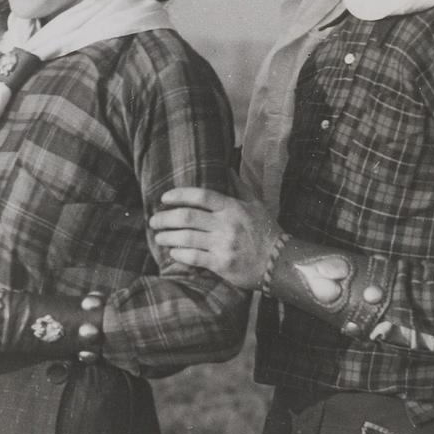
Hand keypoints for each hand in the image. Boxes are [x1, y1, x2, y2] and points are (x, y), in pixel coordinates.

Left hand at [150, 188, 284, 289]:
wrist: (279, 262)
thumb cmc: (267, 231)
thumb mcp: (256, 204)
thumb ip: (239, 187)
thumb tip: (227, 168)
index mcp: (233, 208)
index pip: (201, 196)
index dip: (179, 195)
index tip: (164, 198)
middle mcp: (226, 225)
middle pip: (187, 217)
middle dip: (165, 218)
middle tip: (154, 220)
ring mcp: (223, 245)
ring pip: (186, 238)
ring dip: (168, 236)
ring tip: (159, 237)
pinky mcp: (222, 264)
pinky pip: (194, 257)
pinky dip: (180, 254)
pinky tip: (173, 252)